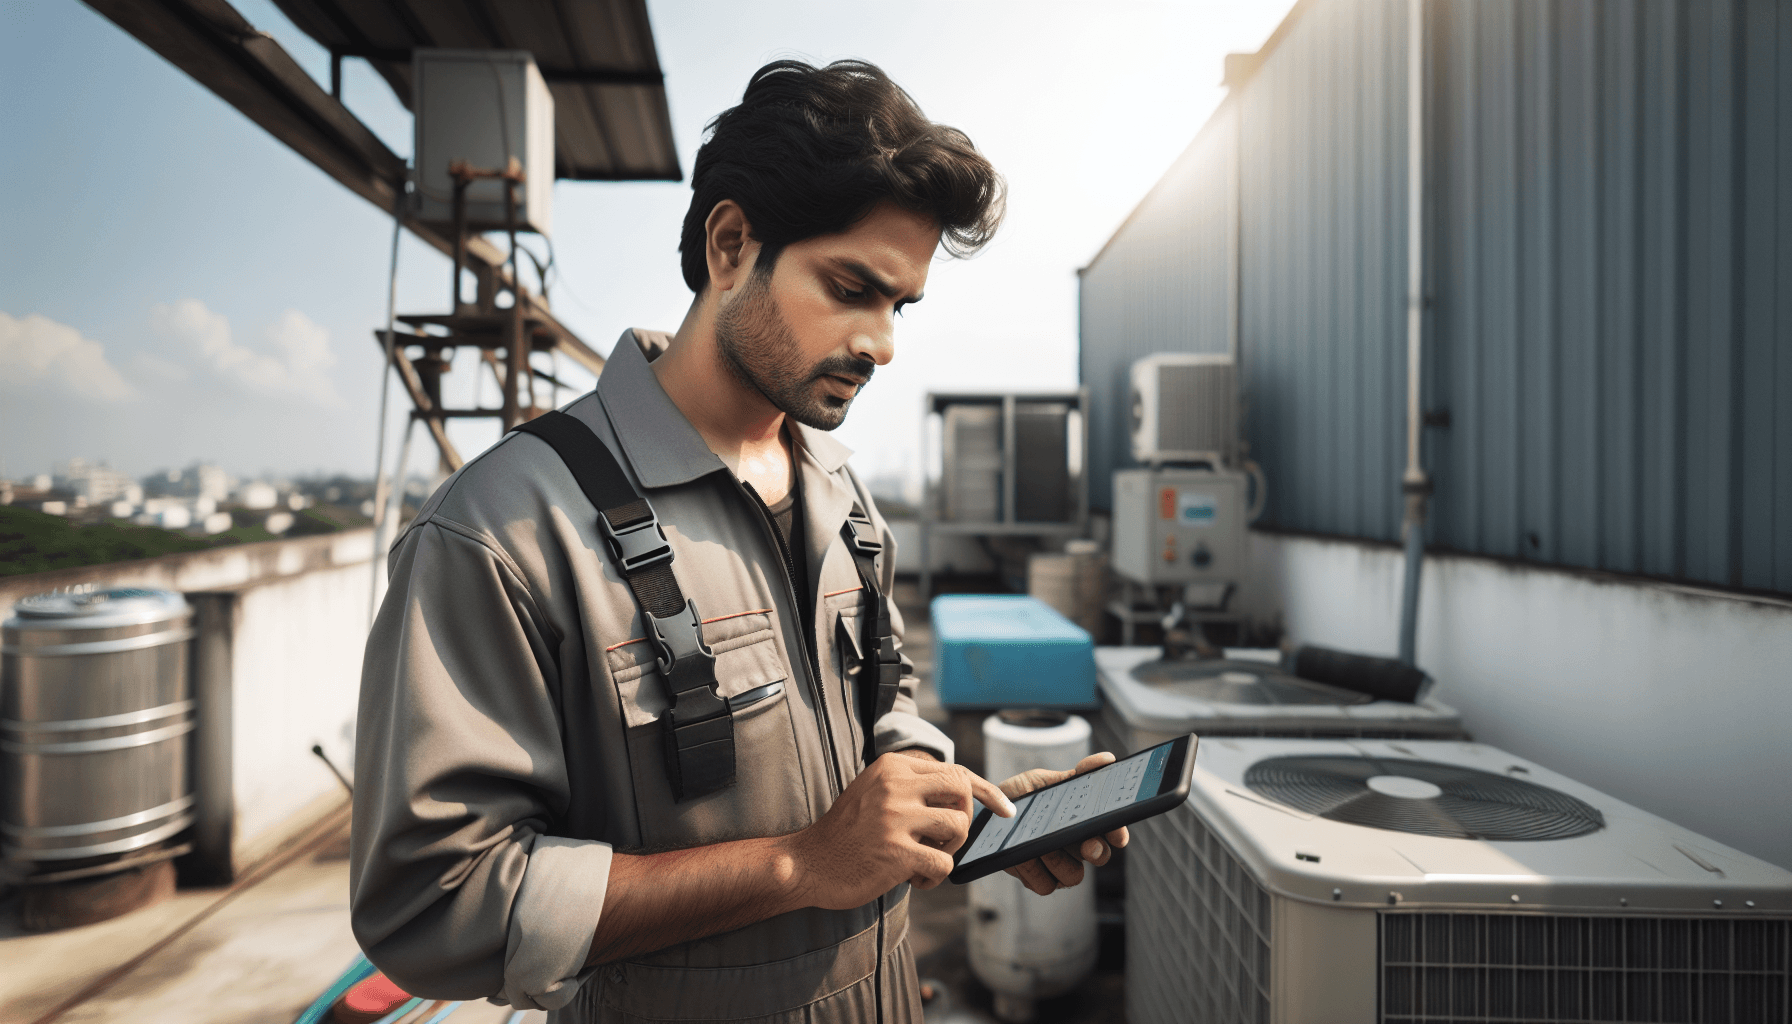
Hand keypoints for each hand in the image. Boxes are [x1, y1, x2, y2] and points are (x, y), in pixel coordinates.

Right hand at [784, 752, 1014, 909]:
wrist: (808, 864)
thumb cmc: (847, 833)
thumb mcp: (875, 792)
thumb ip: (912, 786)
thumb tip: (965, 792)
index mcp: (892, 767)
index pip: (955, 771)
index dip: (987, 791)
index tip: (1005, 809)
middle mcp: (895, 785)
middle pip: (963, 791)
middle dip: (964, 820)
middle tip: (944, 841)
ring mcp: (895, 817)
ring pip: (958, 826)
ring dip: (948, 850)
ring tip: (921, 860)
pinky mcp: (896, 851)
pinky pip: (944, 863)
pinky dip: (934, 876)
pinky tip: (911, 878)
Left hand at [998, 752, 1129, 895]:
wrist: (987, 811)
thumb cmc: (1024, 795)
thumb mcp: (1047, 780)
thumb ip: (1077, 773)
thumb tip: (1107, 759)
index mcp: (1085, 823)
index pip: (1112, 833)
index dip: (1118, 834)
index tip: (1116, 833)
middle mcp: (1076, 847)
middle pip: (1099, 857)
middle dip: (1097, 852)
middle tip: (1089, 845)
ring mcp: (1058, 866)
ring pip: (1073, 876)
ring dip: (1059, 861)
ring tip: (1043, 845)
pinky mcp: (1037, 880)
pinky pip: (1045, 885)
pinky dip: (1034, 871)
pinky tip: (1023, 856)